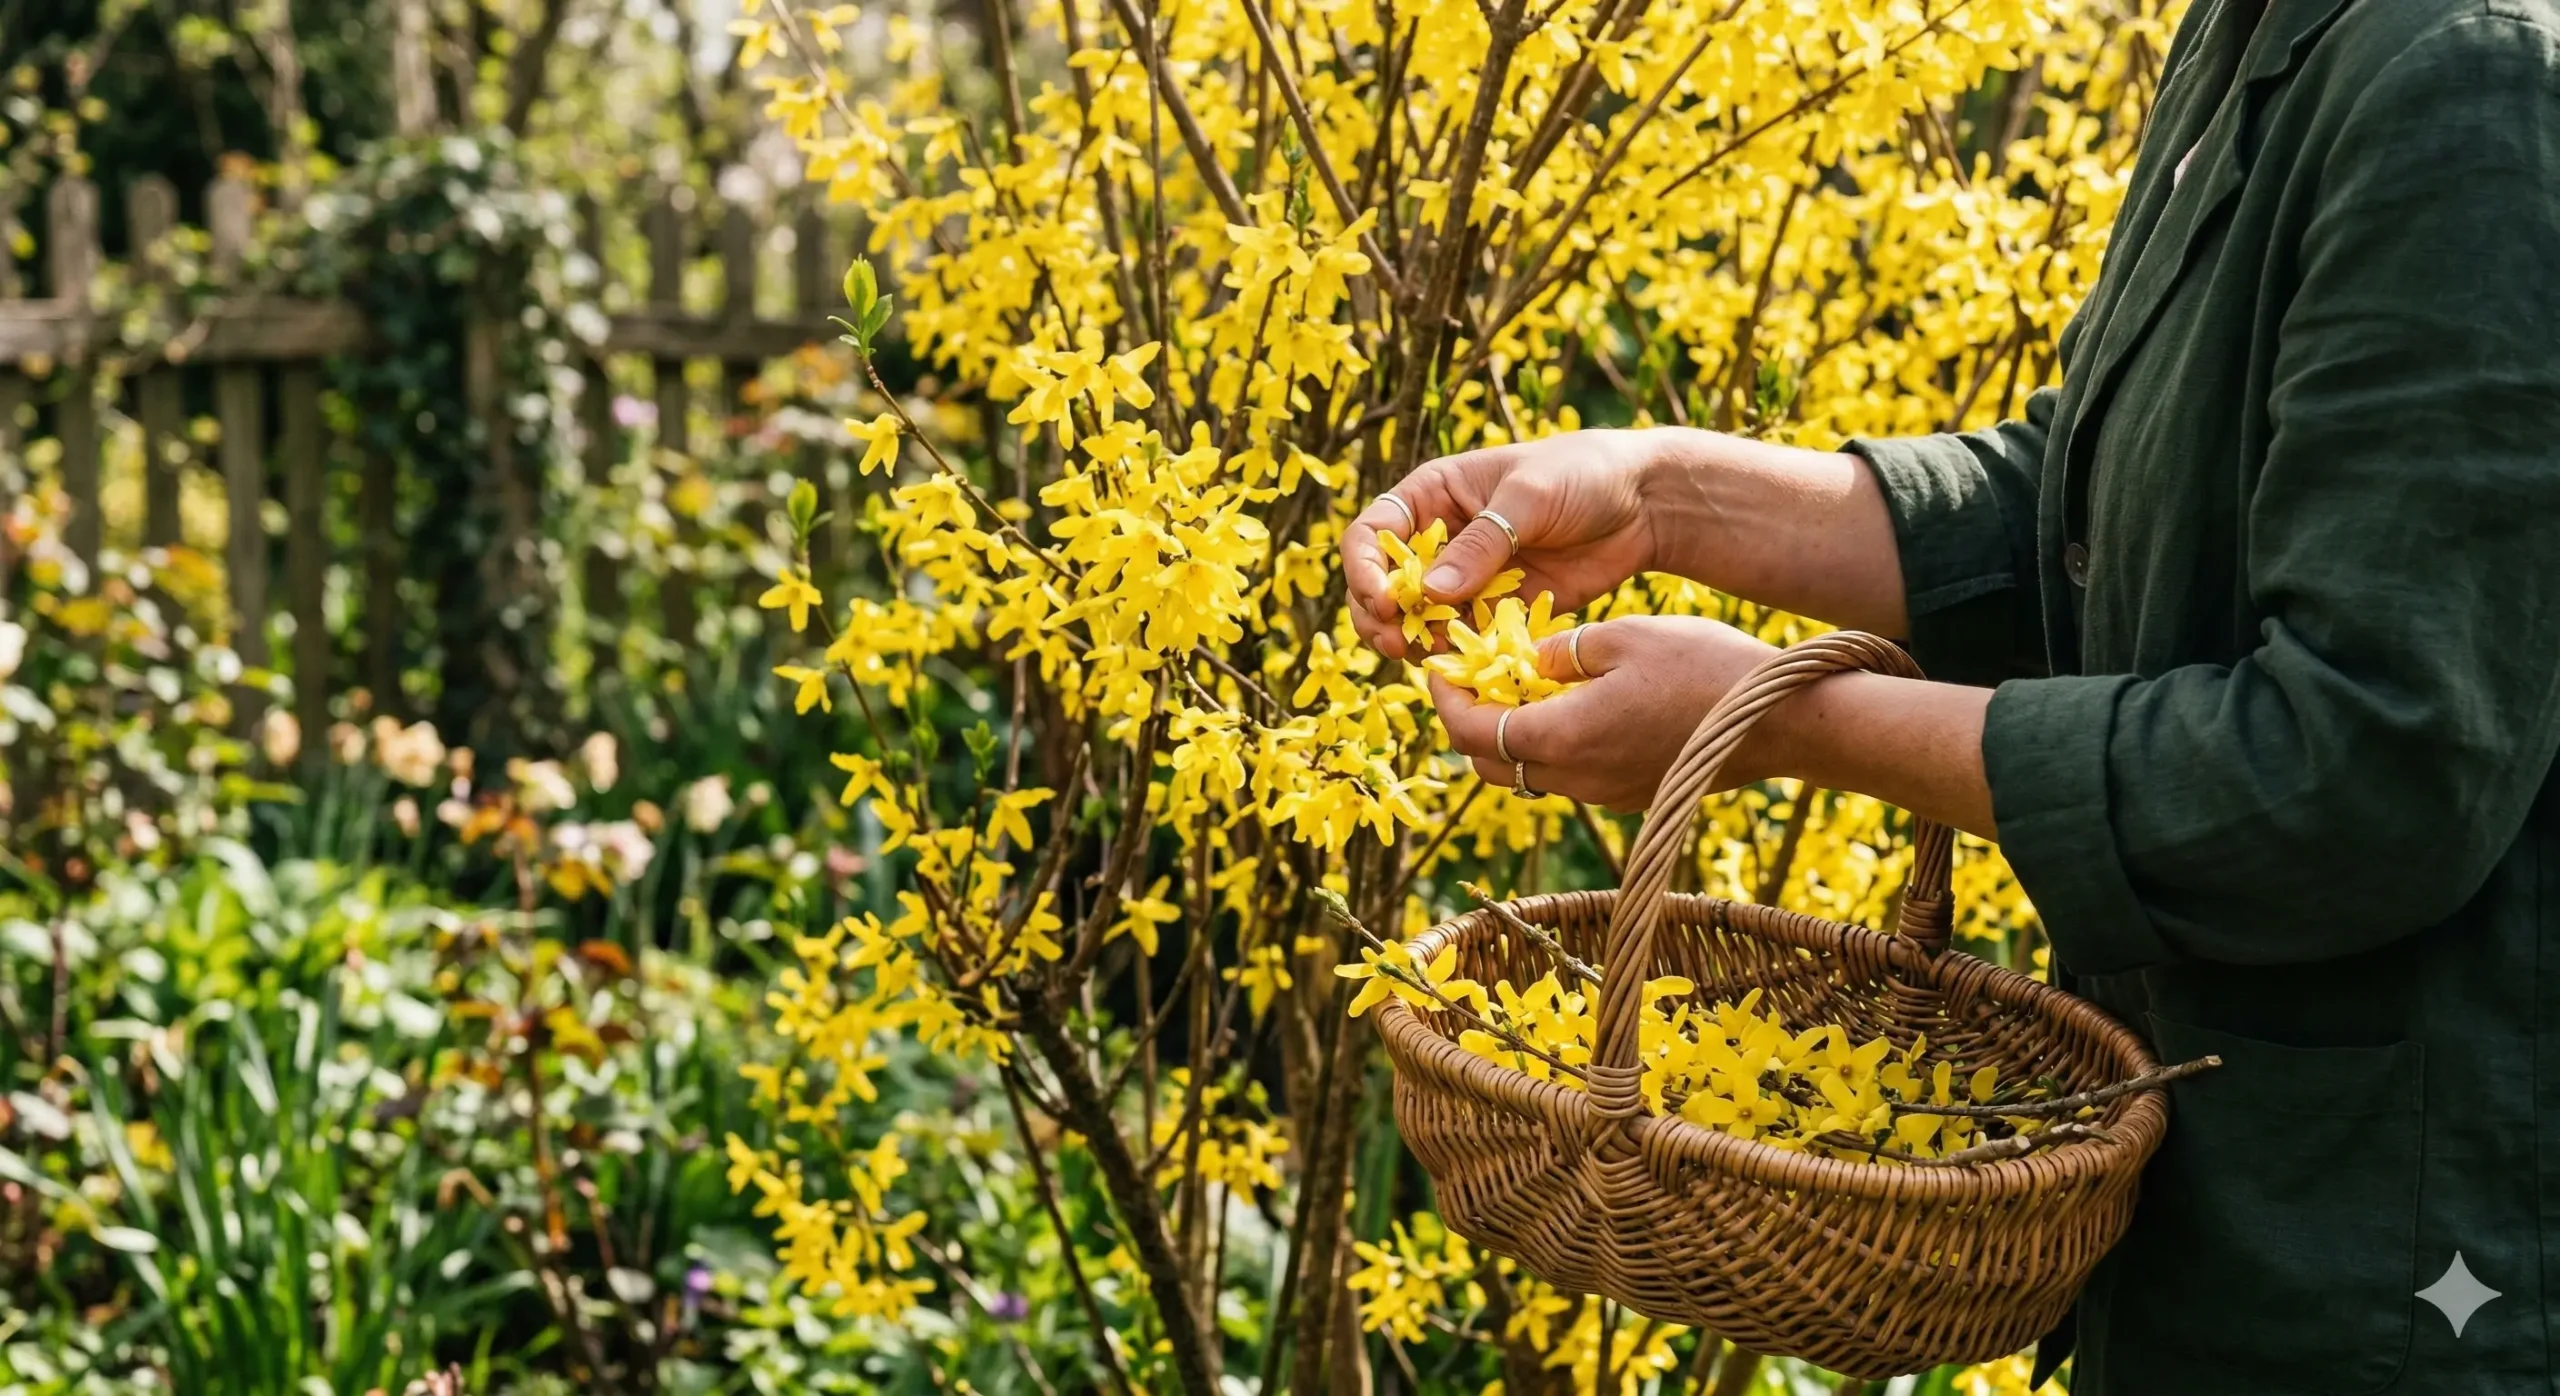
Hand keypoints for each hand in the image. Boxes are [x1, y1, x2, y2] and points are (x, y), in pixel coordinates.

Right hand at [1343, 430, 1667, 658]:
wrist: (1645, 503)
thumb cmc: (1584, 474)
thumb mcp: (1529, 497)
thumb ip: (1481, 544)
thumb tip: (1429, 593)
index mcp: (1435, 494)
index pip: (1374, 533)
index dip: (1364, 568)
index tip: (1383, 599)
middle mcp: (1442, 538)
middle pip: (1384, 585)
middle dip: (1381, 616)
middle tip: (1395, 641)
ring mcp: (1469, 578)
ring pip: (1419, 619)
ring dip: (1414, 642)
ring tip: (1427, 657)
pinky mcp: (1499, 609)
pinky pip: (1464, 638)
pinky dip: (1458, 655)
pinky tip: (1466, 666)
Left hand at [1430, 615, 1785, 811]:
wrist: (1781, 720)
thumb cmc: (1705, 667)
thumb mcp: (1623, 635)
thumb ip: (1561, 650)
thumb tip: (1527, 662)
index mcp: (1563, 738)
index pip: (1472, 733)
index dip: (1445, 700)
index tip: (1439, 667)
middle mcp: (1577, 780)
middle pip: (1491, 765)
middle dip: (1470, 723)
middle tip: (1472, 679)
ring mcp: (1606, 794)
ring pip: (1528, 776)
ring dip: (1510, 738)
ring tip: (1518, 689)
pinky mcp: (1631, 794)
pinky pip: (1568, 778)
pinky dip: (1550, 748)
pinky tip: (1568, 708)